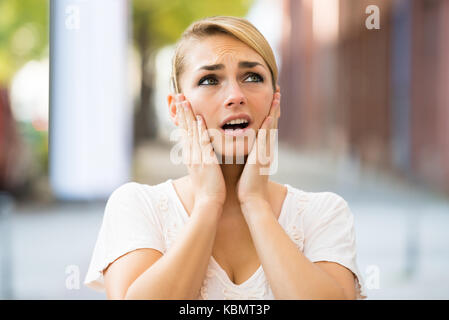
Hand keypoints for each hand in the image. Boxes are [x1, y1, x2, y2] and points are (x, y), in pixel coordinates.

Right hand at [175, 94, 225, 209]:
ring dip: (188, 115)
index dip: (182, 118)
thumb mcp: (202, 172)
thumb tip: (201, 155)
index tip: (180, 105)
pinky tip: (199, 119)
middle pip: (184, 129)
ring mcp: (196, 157)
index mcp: (190, 156)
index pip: (185, 133)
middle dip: (181, 112)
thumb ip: (201, 161)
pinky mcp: (204, 161)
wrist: (208, 203)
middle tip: (177, 96)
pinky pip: (201, 143)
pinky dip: (199, 130)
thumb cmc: (209, 190)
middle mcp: (190, 155)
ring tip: (184, 100)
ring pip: (190, 132)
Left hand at [236, 91, 280, 205]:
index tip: (272, 99)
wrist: (252, 199)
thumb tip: (246, 147)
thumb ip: (250, 155)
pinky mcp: (261, 158)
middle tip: (277, 91)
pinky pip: (264, 140)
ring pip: (271, 128)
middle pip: (273, 123)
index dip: (270, 112)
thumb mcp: (249, 165)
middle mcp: (267, 149)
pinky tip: (268, 117)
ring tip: (276, 97)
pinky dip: (267, 128)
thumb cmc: (248, 185)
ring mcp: (266, 153)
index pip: (268, 127)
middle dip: (275, 107)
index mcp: (263, 150)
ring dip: (274, 112)